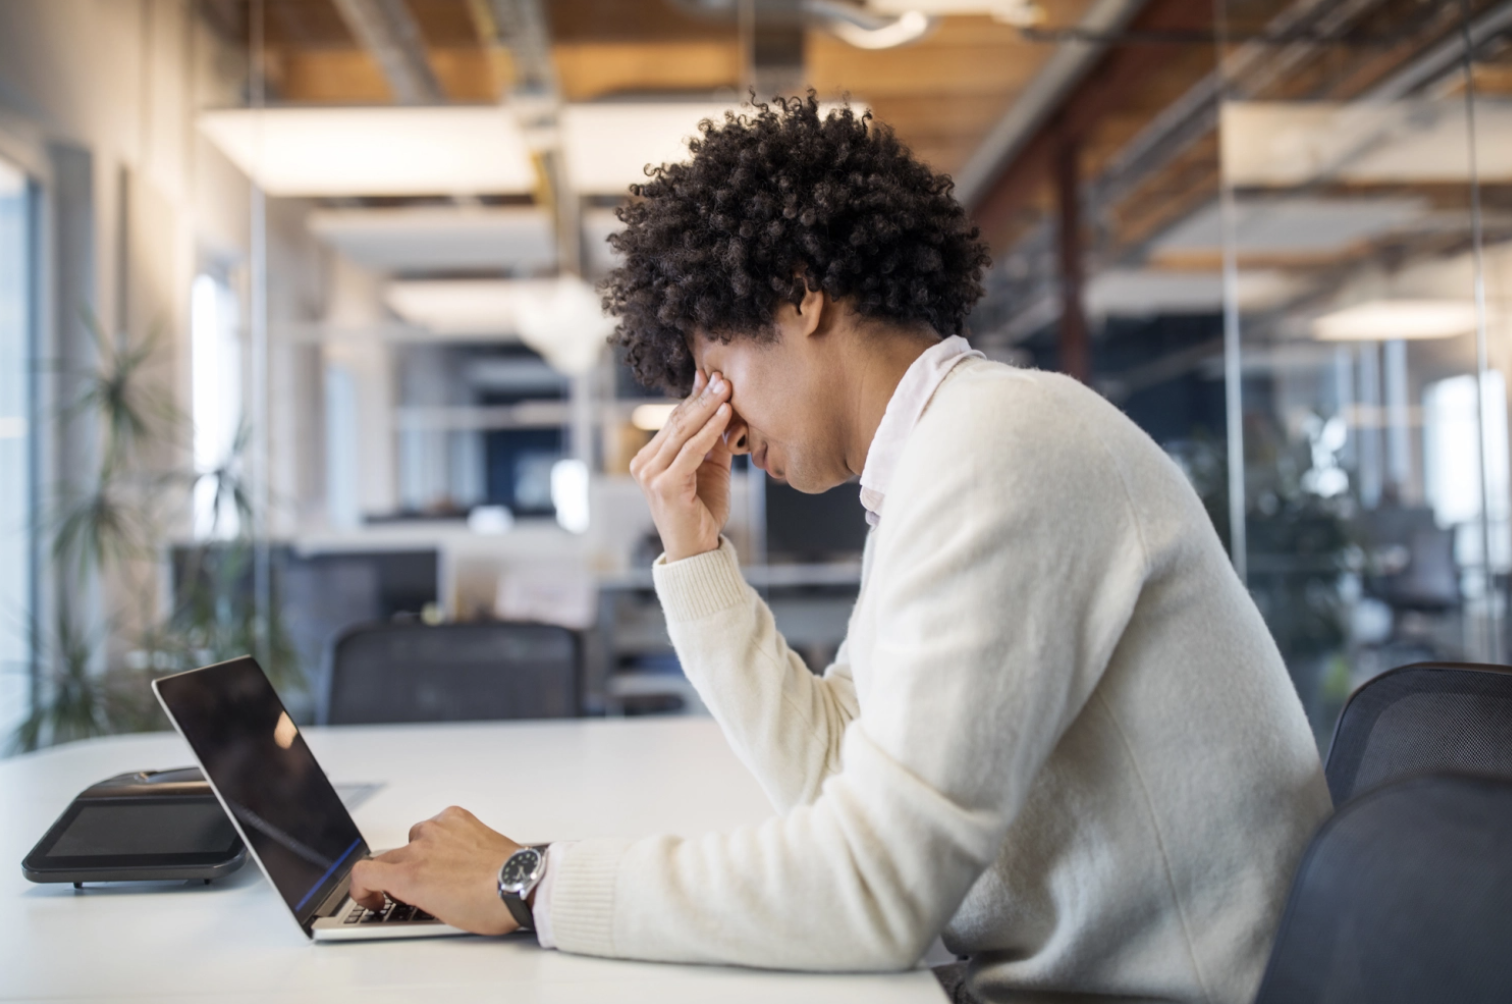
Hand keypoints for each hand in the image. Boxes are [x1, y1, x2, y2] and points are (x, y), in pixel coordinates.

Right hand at [348, 806, 522, 935]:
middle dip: (393, 875)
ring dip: (420, 853)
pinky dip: (442, 836)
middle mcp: (419, 847)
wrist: (519, 884)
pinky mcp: (457, 817)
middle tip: (411, 888)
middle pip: (387, 858)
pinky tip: (457, 850)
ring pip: (414, 838)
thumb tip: (407, 893)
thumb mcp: (438, 914)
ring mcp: (438, 829)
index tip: (373, 896)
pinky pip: (438, 823)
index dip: (361, 889)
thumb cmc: (487, 905)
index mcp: (409, 876)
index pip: (363, 873)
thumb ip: (413, 896)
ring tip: (443, 869)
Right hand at [629, 368, 733, 561]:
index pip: (673, 421)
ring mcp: (650, 474)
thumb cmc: (702, 511)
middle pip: (677, 421)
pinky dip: (710, 429)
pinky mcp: (664, 484)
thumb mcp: (710, 469)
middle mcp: (644, 464)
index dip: (694, 398)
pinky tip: (725, 413)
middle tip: (722, 376)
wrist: (697, 550)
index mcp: (649, 458)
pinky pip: (691, 449)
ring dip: (708, 407)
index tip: (710, 376)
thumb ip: (713, 441)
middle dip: (702, 397)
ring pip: (683, 431)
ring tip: (727, 388)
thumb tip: (724, 406)